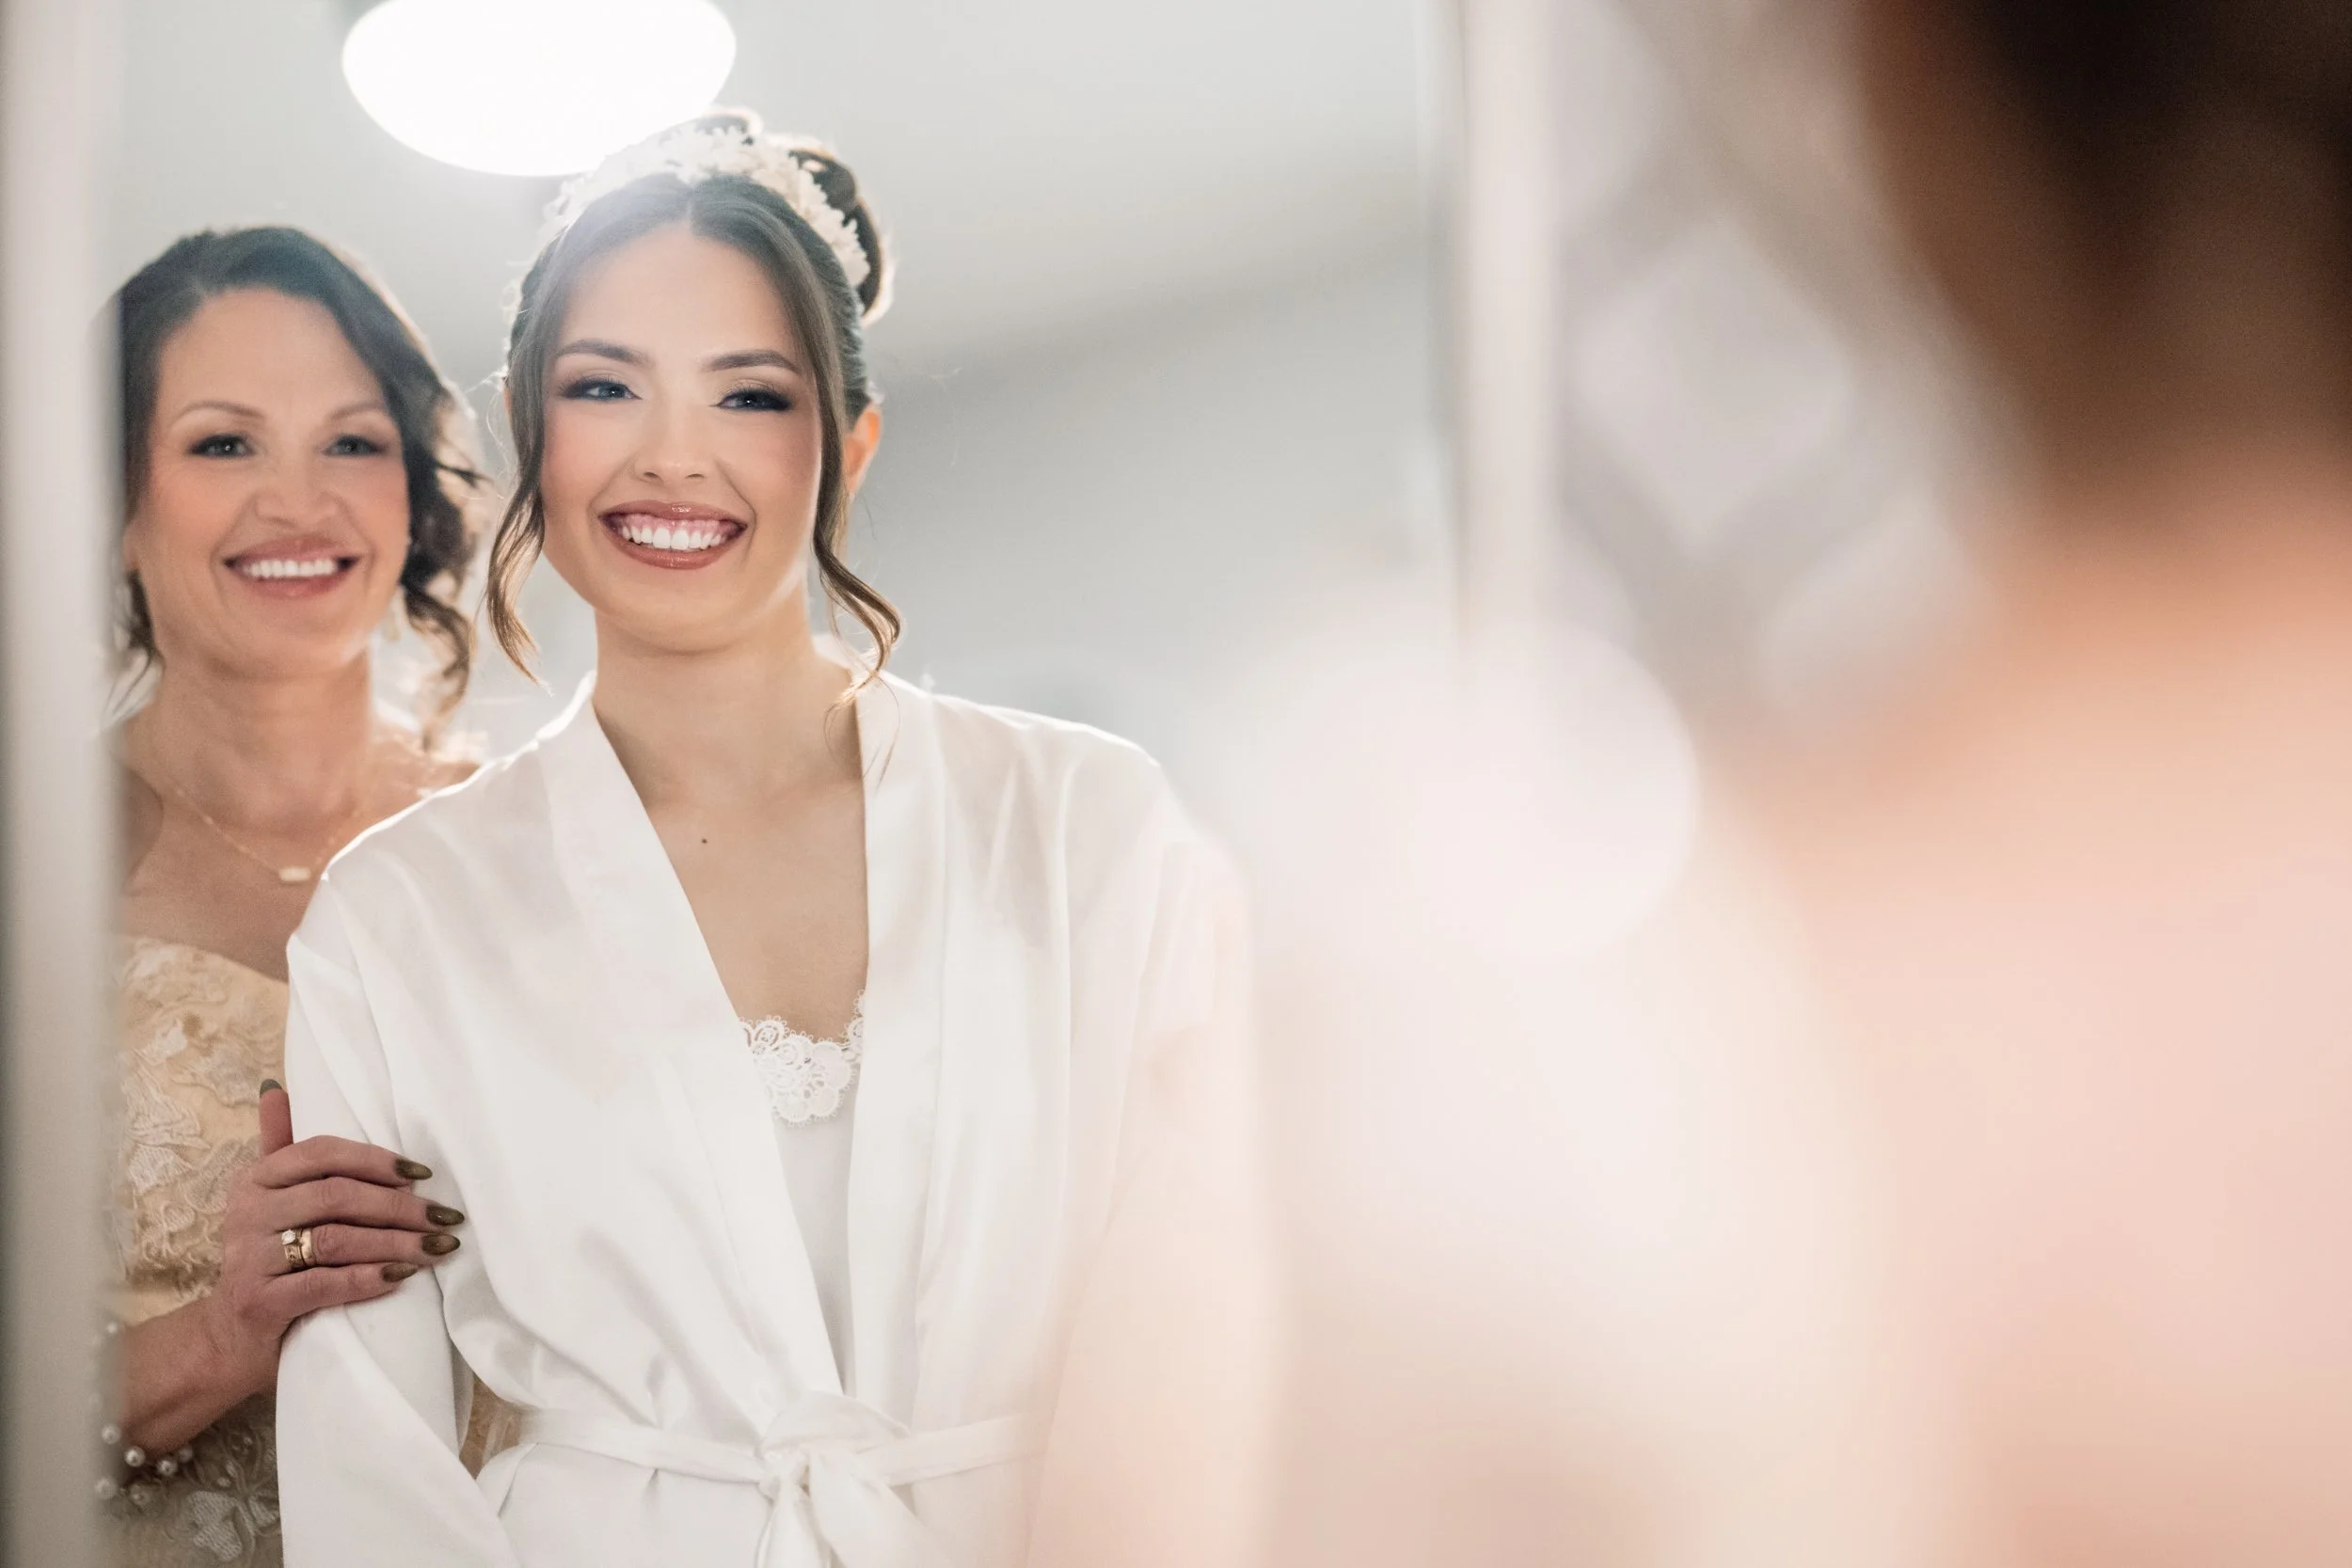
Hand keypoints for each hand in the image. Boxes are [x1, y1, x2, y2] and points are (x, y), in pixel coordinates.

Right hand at [197, 1080, 462, 1396]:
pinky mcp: (259, 1302)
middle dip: (400, 1206)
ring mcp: (249, 1258)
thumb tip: (276, 1088)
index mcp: (255, 1180)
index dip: (377, 1160)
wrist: (229, 1338)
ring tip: (439, 1248)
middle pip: (337, 1196)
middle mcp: (247, 1213)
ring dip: (396, 1242)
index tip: (423, 1174)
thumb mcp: (269, 1200)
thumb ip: (277, 1146)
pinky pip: (323, 1284)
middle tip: (447, 1218)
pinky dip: (368, 1278)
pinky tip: (402, 1276)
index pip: (322, 1152)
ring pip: (335, 1239)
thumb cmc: (267, 1261)